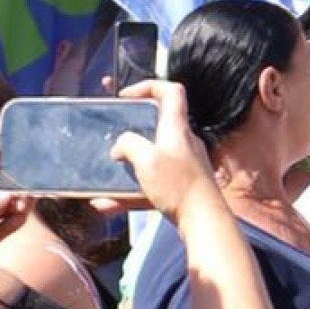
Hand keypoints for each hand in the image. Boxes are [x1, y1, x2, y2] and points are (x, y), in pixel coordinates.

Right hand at [112, 80, 216, 221]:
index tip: (126, 97)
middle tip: (112, 138)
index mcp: (177, 128)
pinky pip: (151, 184)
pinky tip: (107, 206)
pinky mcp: (182, 187)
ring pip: (150, 159)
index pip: (171, 91)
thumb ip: (128, 144)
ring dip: (126, 167)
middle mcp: (183, 142)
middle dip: (131, 130)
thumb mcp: (146, 159)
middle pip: (157, 125)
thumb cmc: (179, 187)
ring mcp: (184, 165)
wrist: (205, 222)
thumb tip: (120, 147)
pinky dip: (130, 193)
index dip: (148, 87)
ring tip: (104, 179)